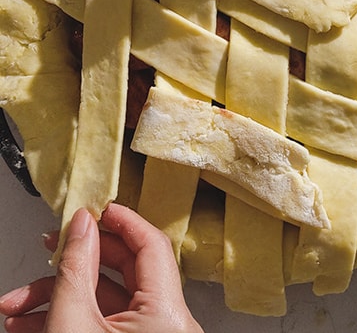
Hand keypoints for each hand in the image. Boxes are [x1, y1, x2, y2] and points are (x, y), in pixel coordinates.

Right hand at [0, 205, 203, 332]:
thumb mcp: (72, 323)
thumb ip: (75, 271)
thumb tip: (80, 227)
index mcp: (167, 315)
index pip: (151, 246)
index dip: (121, 221)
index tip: (94, 206)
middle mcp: (170, 326)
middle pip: (125, 272)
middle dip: (75, 264)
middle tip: (46, 251)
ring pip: (106, 301)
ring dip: (57, 297)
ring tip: (15, 307)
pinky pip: (105, 323)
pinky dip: (68, 318)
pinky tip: (29, 324)